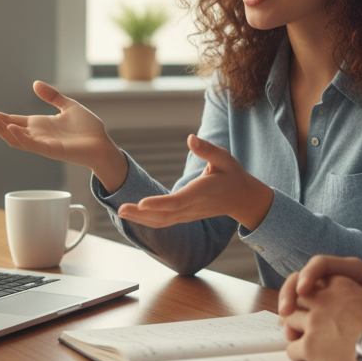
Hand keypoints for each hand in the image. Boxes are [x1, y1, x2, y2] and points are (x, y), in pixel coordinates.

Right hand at [0, 81, 126, 188]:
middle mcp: (36, 135)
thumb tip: (35, 84)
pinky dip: (19, 136)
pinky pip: (31, 144)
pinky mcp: (51, 150)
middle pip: (7, 129)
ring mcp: (42, 144)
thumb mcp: (68, 106)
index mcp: (38, 125)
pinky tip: (9, 127)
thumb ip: (52, 96)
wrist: (102, 144)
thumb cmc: (87, 128)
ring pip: (14, 138)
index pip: (10, 119)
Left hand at [116, 134, 273, 229]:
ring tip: (120, 212)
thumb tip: (190, 138)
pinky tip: (132, 215)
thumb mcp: (224, 158)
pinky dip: (147, 221)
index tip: (141, 203)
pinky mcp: (184, 217)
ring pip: (162, 222)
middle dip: (141, 214)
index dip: (159, 204)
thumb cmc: (232, 175)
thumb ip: (207, 150)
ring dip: (140, 219)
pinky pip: (164, 222)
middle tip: (120, 208)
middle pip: (164, 216)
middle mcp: (192, 207)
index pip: (177, 202)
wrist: (241, 199)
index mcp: (201, 192)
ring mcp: (188, 215)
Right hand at [278, 256, 361, 337]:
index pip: (322, 264)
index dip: (309, 274)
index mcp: (350, 271)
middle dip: (290, 292)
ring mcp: (325, 296)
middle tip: (286, 312)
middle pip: (302, 277)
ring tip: (285, 328)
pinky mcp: (321, 312)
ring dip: (287, 310)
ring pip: (296, 296)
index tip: (304, 291)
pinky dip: (293, 322)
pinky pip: (301, 313)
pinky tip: (291, 336)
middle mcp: (334, 280)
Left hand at [281, 275, 361, 360]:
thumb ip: (352, 297)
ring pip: (289, 323)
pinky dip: (296, 354)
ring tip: (297, 340)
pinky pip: (292, 348)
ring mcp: (314, 323)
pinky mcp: (310, 346)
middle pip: (295, 300)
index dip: (303, 290)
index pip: (312, 280)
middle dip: (291, 310)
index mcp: (340, 283)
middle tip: (290, 322)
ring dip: (291, 332)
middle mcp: (323, 300)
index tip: (301, 298)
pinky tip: (305, 359)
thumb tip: (358, 296)